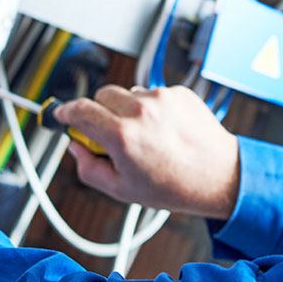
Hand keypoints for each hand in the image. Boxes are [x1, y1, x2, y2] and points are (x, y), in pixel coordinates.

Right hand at [54, 85, 239, 220]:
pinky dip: (152, 108)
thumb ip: (89, 168)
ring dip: (127, 109)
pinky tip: (164, 130)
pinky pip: (153, 94)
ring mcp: (162, 98)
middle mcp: (141, 111)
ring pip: (128, 94)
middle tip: (108, 133)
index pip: (79, 110)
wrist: (220, 176)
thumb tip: (75, 147)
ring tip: (145, 136)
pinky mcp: (179, 92)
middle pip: (101, 96)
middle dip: (98, 112)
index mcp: (122, 135)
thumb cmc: (174, 187)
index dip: (66, 112)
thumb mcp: (122, 190)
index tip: (62, 115)